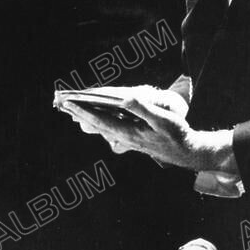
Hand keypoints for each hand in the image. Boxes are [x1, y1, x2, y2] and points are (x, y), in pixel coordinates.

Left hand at [60, 87, 235, 172]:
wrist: (188, 152)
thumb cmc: (177, 134)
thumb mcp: (163, 119)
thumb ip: (143, 109)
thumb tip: (126, 97)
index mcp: (129, 132)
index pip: (100, 120)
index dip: (83, 111)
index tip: (69, 102)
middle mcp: (124, 137)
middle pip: (96, 124)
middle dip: (79, 113)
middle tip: (62, 103)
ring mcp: (128, 140)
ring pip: (101, 128)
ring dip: (87, 118)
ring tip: (73, 110)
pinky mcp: (133, 139)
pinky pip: (110, 130)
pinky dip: (99, 122)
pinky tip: (95, 120)